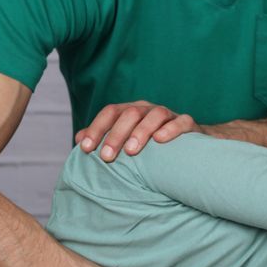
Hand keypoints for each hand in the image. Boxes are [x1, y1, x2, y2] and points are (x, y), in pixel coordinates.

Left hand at [75, 100, 203, 161]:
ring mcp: (169, 115)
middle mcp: (148, 109)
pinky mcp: (188, 124)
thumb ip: (104, 138)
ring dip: (141, 131)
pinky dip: (171, 129)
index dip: (96, 129)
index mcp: (131, 111)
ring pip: (155, 115)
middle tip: (107, 157)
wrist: (189, 145)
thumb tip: (78, 140)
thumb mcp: (126, 140)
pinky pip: (181, 122)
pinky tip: (160, 140)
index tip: (85, 148)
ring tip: (131, 151)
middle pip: (130, 113)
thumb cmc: (151, 144)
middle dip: (116, 135)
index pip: (110, 113)